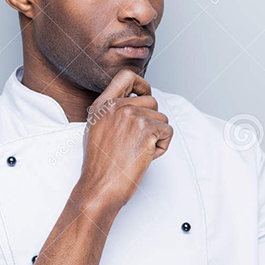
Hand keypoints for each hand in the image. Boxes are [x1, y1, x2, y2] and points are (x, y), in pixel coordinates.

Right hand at [76, 69, 173, 215]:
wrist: (99, 188)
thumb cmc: (101, 166)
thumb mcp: (97, 130)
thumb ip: (113, 113)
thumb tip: (135, 103)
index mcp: (102, 105)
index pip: (126, 76)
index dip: (142, 84)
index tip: (145, 95)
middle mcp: (116, 106)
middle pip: (152, 101)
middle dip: (152, 122)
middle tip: (137, 142)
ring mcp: (131, 116)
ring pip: (162, 118)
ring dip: (157, 137)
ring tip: (138, 152)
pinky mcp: (146, 129)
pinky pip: (168, 132)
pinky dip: (162, 147)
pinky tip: (145, 157)